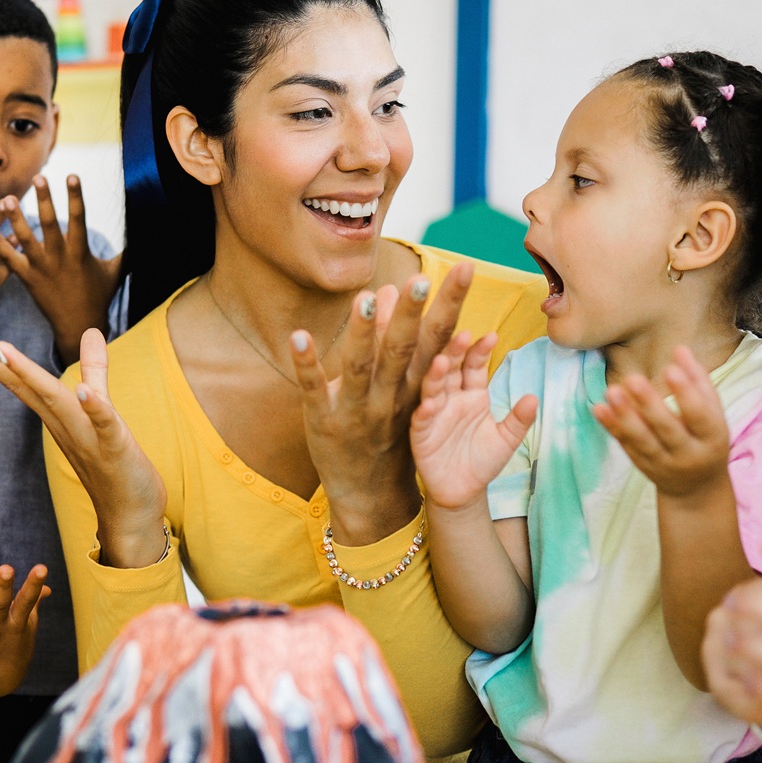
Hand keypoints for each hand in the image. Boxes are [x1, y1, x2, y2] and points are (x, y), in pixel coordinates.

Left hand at [0, 176, 121, 362]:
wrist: (78, 327)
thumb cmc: (98, 296)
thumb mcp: (116, 272)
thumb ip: (128, 252)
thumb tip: (148, 237)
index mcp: (81, 252)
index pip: (78, 218)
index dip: (75, 196)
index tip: (71, 175)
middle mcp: (60, 258)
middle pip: (50, 224)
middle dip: (44, 200)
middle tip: (37, 177)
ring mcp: (42, 268)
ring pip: (25, 239)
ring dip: (15, 219)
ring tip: (6, 199)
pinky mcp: (27, 279)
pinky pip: (10, 260)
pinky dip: (0, 245)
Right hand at [0, 323, 167, 566]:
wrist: (130, 518)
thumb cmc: (114, 465)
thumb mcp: (102, 408)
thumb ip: (94, 369)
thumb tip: (92, 330)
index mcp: (55, 410)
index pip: (15, 375)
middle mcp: (62, 422)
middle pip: (20, 383)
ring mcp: (86, 436)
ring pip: (53, 400)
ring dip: (28, 375)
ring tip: (0, 347)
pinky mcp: (116, 450)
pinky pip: (104, 426)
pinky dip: (96, 408)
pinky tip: (84, 392)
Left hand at [0, 565, 49, 697]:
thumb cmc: (14, 647)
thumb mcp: (27, 627)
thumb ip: (32, 603)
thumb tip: (46, 586)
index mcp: (17, 622)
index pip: (28, 601)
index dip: (34, 585)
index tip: (42, 568)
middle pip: (1, 606)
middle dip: (4, 588)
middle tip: (6, 568)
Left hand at [289, 266, 473, 543]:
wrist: (371, 494)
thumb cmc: (390, 430)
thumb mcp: (407, 390)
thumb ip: (402, 341)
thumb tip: (388, 287)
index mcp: (416, 386)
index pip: (438, 339)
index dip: (451, 304)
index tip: (463, 267)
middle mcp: (391, 396)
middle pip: (404, 351)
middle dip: (411, 316)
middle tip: (420, 281)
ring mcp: (357, 410)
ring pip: (361, 369)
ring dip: (363, 334)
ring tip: (365, 299)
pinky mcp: (323, 419)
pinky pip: (313, 389)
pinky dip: (307, 364)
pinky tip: (298, 336)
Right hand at [411, 332, 536, 510]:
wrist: (464, 492)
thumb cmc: (483, 461)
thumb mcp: (507, 439)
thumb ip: (519, 420)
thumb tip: (534, 398)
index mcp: (473, 394)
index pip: (474, 366)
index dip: (480, 351)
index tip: (491, 336)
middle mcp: (451, 399)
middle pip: (452, 369)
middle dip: (455, 352)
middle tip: (462, 335)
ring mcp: (434, 414)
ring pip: (433, 388)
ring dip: (436, 375)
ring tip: (442, 361)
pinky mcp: (422, 434)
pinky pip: (422, 419)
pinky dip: (425, 410)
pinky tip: (430, 403)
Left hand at [594, 346, 729, 497]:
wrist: (696, 487)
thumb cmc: (705, 438)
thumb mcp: (712, 414)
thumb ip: (698, 381)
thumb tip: (681, 348)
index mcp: (712, 438)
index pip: (700, 415)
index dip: (686, 393)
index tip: (669, 369)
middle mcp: (687, 453)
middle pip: (667, 429)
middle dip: (649, 405)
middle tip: (633, 378)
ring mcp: (662, 462)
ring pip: (642, 441)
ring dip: (624, 416)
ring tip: (611, 391)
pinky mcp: (642, 465)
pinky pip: (625, 445)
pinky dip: (612, 427)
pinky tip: (598, 408)